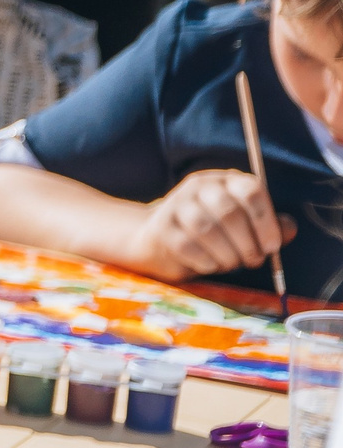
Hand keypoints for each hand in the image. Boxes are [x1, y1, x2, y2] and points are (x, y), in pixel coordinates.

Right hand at [125, 169, 293, 280]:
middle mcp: (199, 186)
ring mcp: (176, 204)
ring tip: (232, 265)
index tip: (272, 247)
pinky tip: (212, 266)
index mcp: (225, 181)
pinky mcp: (161, 226)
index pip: (251, 191)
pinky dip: (206, 262)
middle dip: (247, 244)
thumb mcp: (244, 227)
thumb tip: (289, 230)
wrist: (159, 240)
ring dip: (227, 255)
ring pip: (208, 230)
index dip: (266, 221)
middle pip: (230, 213)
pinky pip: (188, 246)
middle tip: (253, 262)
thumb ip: (270, 227)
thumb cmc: (211, 235)